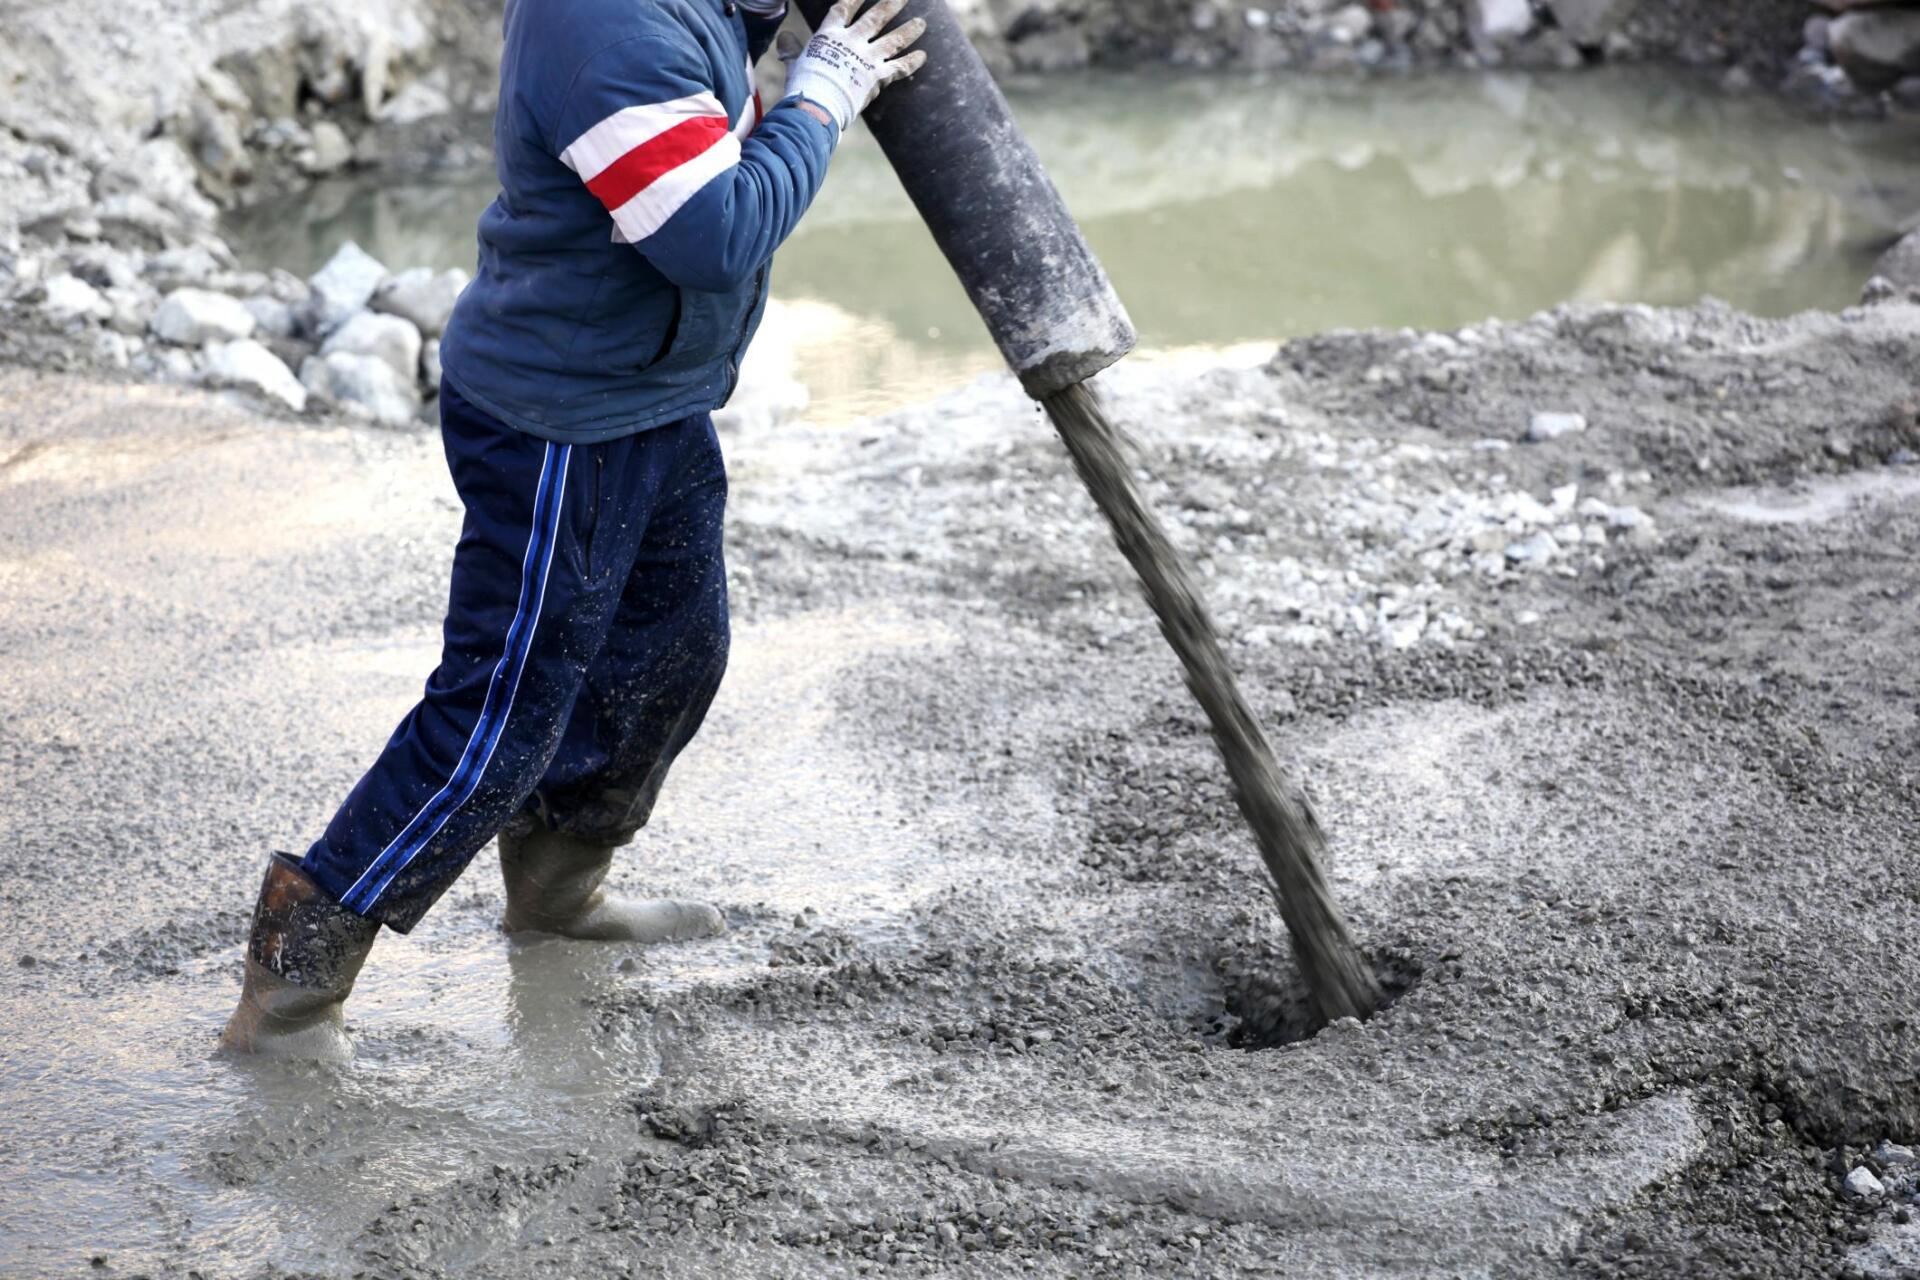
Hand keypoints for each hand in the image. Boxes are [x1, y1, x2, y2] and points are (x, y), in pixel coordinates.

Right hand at [778, 0, 928, 132]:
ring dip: (909, 31)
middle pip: (875, 18)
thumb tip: (784, 37)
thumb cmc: (802, 85)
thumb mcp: (793, 63)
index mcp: (830, 35)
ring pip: (893, 40)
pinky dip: (911, 62)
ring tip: (922, 23)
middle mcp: (852, 42)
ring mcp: (866, 58)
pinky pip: (898, 68)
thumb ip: (791, 49)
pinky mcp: (877, 77)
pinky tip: (923, 56)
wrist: (816, 104)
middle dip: (891, 5)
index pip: (843, 8)